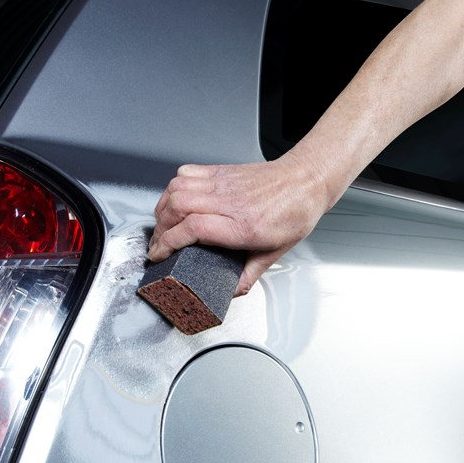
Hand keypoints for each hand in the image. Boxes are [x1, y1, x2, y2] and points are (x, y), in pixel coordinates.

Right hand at [149, 151, 333, 295]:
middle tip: (158, 244)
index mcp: (243, 226)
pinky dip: (174, 187)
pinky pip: (186, 173)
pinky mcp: (221, 171)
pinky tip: (176, 200)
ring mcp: (223, 183)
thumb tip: (231, 291)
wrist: (306, 180)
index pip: (193, 229)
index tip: (159, 254)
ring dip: (162, 208)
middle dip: (159, 229)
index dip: (168, 242)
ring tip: (162, 225)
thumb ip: (248, 274)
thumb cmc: (294, 212)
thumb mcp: (275, 252)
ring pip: (177, 188)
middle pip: (178, 207)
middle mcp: (229, 202)